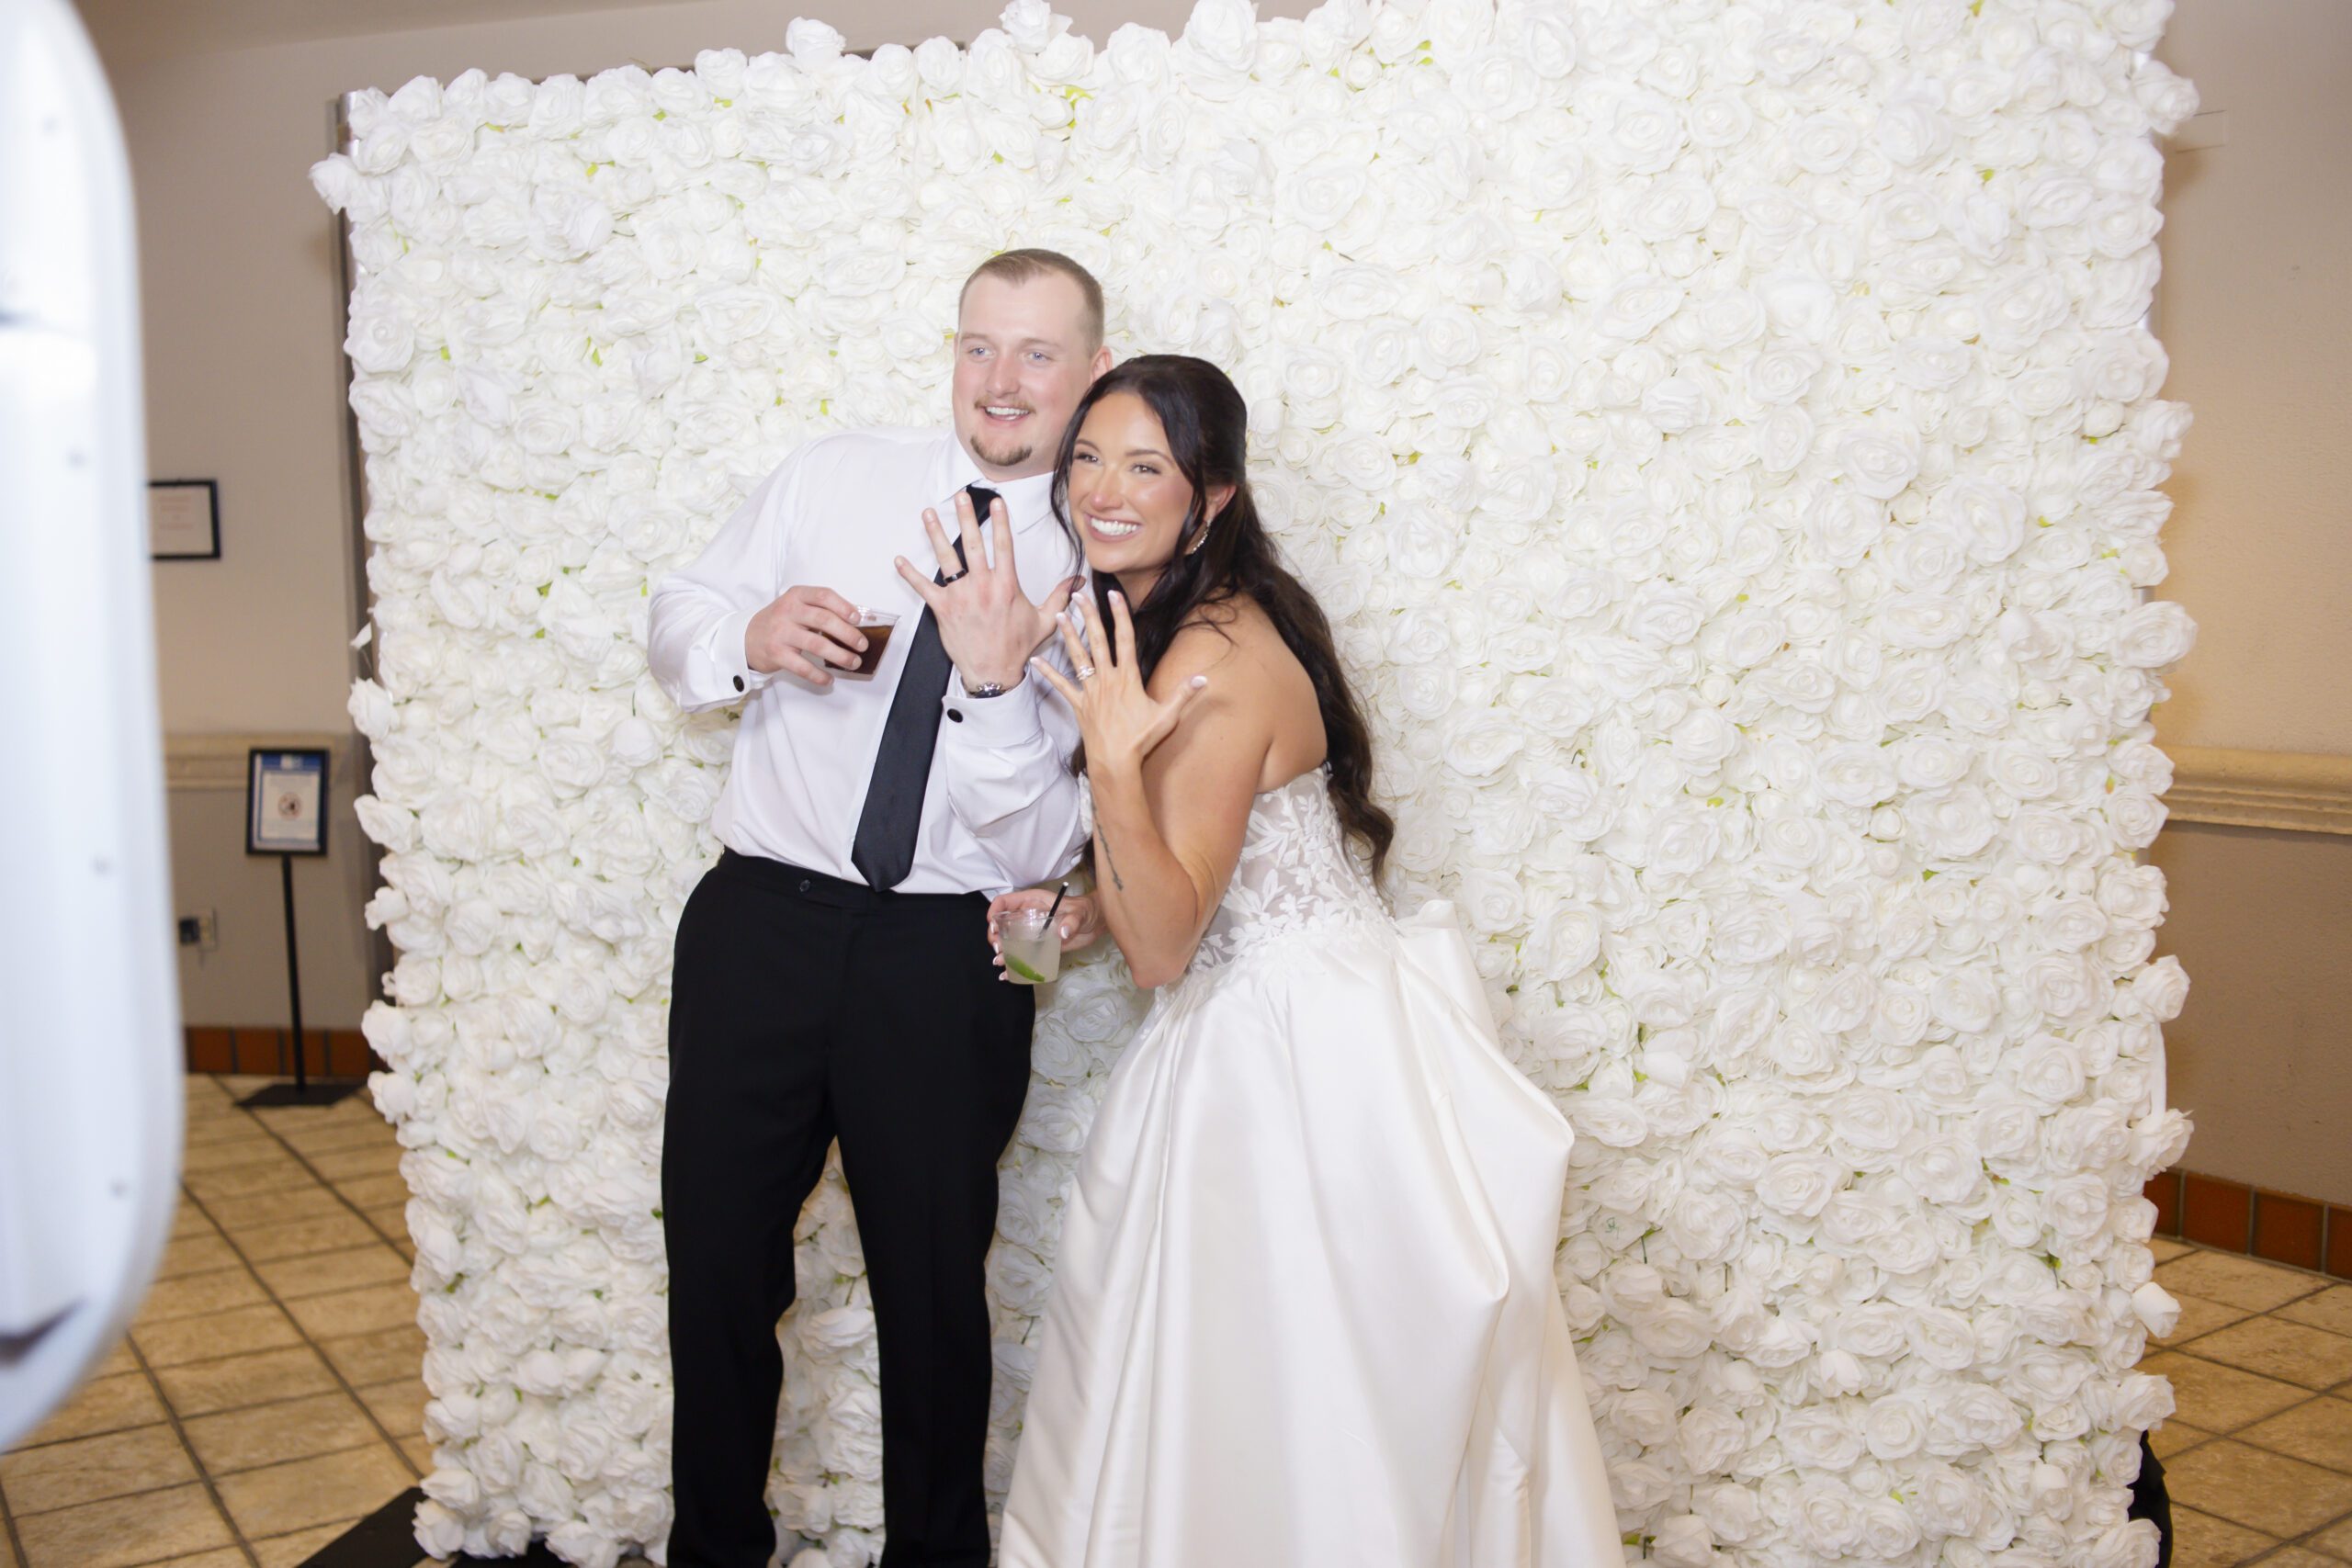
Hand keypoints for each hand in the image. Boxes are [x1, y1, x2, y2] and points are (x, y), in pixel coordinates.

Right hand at [746, 585, 865, 687]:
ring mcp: (780, 633)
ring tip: (853, 662)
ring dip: (840, 656)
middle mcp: (787, 611)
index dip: (844, 607)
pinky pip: (803, 667)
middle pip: (824, 620)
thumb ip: (822, 610)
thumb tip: (860, 619)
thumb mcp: (796, 607)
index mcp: (796, 596)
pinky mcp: (776, 654)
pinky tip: (829, 679)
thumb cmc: (780, 622)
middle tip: (862, 645)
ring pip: (817, 644)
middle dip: (848, 634)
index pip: (823, 596)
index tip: (858, 619)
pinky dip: (819, 675)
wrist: (746, 638)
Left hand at [893, 490, 1078, 690]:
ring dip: (936, 535)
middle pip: (973, 544)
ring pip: (947, 559)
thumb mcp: (1045, 620)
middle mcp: (983, 587)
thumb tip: (1078, 581)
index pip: (1003, 545)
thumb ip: (1060, 596)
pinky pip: (923, 588)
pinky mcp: (943, 610)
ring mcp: (961, 597)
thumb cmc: (1017, 648)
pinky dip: (910, 574)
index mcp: (1006, 586)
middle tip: (960, 497)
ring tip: (928, 514)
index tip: (996, 503)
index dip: (1000, 521)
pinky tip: (899, 560)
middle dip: (965, 517)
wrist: (994, 674)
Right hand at [986, 889, 1103, 979]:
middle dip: (995, 936)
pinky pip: (1022, 955)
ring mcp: (1031, 933)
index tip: (993, 926)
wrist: (1095, 923)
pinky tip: (1006, 974)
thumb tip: (1062, 932)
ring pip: (1009, 941)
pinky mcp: (1038, 947)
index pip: (1005, 902)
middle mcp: (1027, 917)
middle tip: (999, 948)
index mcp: (1031, 902)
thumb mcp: (1079, 913)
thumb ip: (1072, 921)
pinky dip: (1013, 964)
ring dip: (1002, 952)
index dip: (994, 911)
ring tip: (1000, 962)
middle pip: (1002, 924)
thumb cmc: (1085, 910)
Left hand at [1028, 590, 1207, 777]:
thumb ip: (1184, 694)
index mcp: (1128, 677)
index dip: (1120, 614)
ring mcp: (1091, 691)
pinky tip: (1035, 660)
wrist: (1115, 762)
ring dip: (1068, 635)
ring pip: (1077, 657)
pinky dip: (1048, 672)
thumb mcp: (1167, 716)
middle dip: (1089, 615)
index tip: (1114, 594)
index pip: (1125, 639)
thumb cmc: (1141, 740)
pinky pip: (1061, 685)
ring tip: (1060, 614)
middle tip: (1078, 594)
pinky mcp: (1079, 705)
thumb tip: (1204, 678)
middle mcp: (1107, 679)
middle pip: (1097, 640)